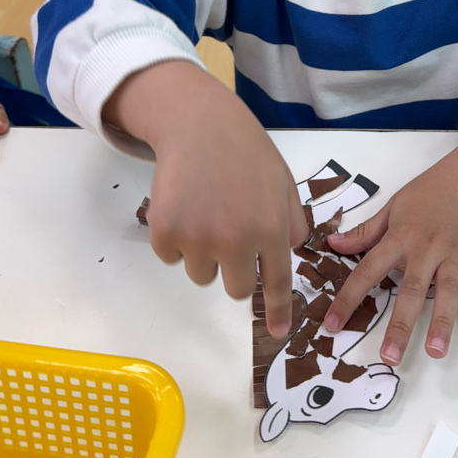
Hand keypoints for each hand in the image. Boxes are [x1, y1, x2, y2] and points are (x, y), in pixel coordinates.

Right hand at [103, 61, 307, 335]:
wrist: (198, 123)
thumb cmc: (246, 151)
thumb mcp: (283, 181)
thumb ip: (291, 221)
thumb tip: (293, 254)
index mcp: (270, 228)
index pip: (277, 281)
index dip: (279, 310)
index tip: (281, 334)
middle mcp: (235, 240)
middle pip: (237, 289)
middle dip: (235, 270)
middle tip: (230, 234)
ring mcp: (197, 238)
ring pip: (202, 275)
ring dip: (204, 253)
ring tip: (207, 210)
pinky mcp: (165, 231)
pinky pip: (171, 256)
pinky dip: (176, 238)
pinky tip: (184, 204)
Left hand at [324, 123, 457, 364]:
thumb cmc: (426, 194)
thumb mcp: (391, 207)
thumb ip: (365, 232)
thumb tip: (332, 245)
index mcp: (400, 237)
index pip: (368, 270)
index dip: (348, 298)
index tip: (332, 326)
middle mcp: (426, 249)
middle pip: (412, 289)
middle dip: (401, 324)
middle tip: (390, 357)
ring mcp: (454, 256)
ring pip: (448, 292)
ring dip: (443, 322)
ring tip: (436, 351)